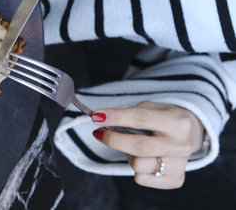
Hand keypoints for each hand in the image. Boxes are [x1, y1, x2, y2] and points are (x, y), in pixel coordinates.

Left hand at [90, 102, 204, 188]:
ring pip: (138, 165)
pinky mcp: (176, 180)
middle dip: (114, 139)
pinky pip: (142, 179)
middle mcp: (181, 145)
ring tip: (133, 147)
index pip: (141, 119)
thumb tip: (101, 119)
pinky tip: (144, 158)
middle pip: (139, 147)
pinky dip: (136, 169)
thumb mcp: (152, 108)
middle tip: (99, 133)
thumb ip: (130, 113)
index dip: (116, 117)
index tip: (97, 116)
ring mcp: (179, 165)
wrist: (191, 135)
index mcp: (178, 122)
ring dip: (128, 155)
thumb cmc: (164, 118)